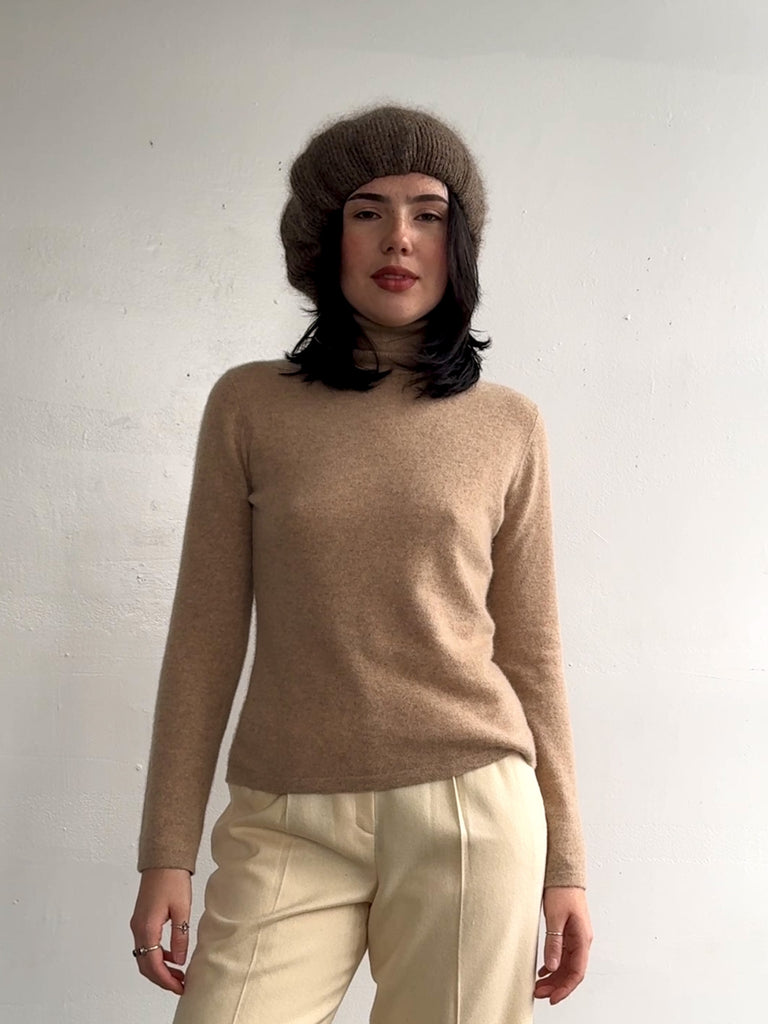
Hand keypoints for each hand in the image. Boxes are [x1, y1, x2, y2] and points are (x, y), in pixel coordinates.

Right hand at [130, 867, 191, 993]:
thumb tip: (179, 960)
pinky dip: (157, 956)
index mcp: (147, 928)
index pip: (153, 964)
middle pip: (145, 965)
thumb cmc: (173, 880)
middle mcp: (138, 929)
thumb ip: (180, 937)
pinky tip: (172, 956)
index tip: (180, 987)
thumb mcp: (182, 909)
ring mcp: (138, 924)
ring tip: (179, 974)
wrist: (163, 860)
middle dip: (162, 979)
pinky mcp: (142, 919)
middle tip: (180, 985)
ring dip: (159, 968)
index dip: (166, 980)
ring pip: (145, 956)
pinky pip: (146, 945)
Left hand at [534, 885, 592, 1004]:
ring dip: (554, 977)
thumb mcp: (555, 917)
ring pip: (566, 965)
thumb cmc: (563, 890)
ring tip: (539, 985)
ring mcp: (575, 937)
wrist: (564, 873)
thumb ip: (554, 942)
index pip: (576, 972)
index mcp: (582, 939)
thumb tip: (553, 966)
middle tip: (539, 993)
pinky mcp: (568, 932)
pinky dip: (553, 965)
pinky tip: (543, 970)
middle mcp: (581, 941)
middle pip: (571, 971)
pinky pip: (563, 955)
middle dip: (557, 986)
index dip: (565, 988)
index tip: (552, 998)